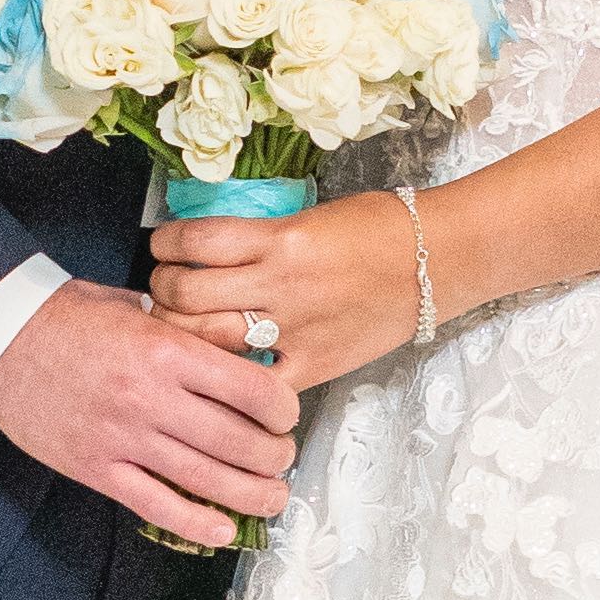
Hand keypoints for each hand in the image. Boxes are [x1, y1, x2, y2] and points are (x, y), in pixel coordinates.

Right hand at [0, 279, 296, 540]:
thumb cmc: (66, 316)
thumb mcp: (135, 306)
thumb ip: (183, 332)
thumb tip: (234, 353)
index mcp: (166, 350)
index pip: (251, 389)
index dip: (283, 409)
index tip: (287, 416)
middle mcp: (151, 397)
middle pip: (238, 441)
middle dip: (274, 457)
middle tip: (283, 460)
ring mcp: (122, 437)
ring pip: (206, 479)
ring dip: (250, 495)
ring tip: (272, 498)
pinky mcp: (95, 467)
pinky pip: (155, 504)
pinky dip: (195, 523)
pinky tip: (222, 530)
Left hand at [148, 193, 421, 389]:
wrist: (437, 260)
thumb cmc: (378, 227)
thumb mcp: (309, 215)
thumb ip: (260, 236)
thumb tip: (207, 248)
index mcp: (278, 237)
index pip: (194, 240)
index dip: (165, 243)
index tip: (162, 247)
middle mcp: (280, 284)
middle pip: (187, 292)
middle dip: (162, 290)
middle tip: (163, 290)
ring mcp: (296, 329)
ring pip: (207, 339)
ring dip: (181, 332)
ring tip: (181, 326)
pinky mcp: (314, 365)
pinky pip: (255, 384)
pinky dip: (232, 380)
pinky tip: (223, 370)